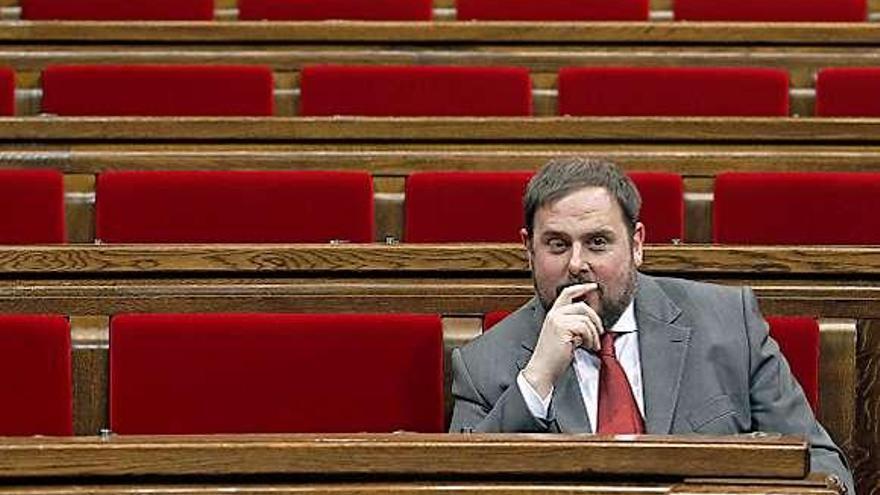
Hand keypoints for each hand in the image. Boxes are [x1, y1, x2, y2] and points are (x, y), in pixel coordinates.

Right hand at [522, 283, 603, 398]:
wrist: (543, 369)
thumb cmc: (554, 357)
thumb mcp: (565, 336)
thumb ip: (574, 325)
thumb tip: (591, 321)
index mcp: (553, 314)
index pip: (567, 293)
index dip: (582, 287)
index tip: (593, 287)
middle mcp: (554, 314)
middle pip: (582, 306)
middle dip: (595, 319)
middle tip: (599, 332)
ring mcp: (557, 320)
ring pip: (585, 318)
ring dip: (593, 333)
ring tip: (591, 344)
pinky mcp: (561, 327)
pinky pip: (584, 327)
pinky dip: (590, 338)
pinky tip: (587, 346)